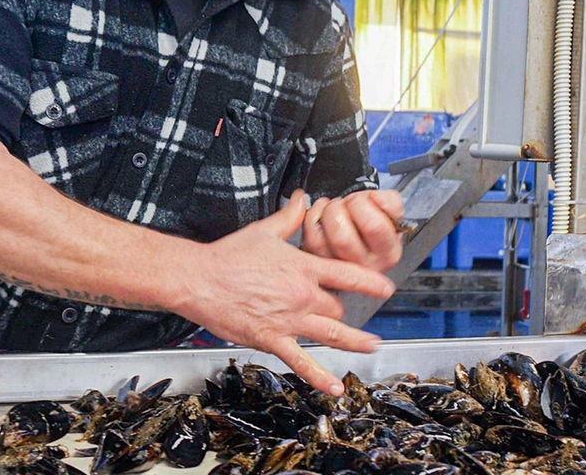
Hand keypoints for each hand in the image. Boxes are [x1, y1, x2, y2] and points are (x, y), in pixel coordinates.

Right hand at [173, 191, 395, 395]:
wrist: (199, 279)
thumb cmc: (228, 255)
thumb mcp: (264, 230)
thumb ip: (290, 216)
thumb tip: (303, 198)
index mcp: (303, 267)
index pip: (349, 275)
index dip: (371, 283)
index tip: (386, 288)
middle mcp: (302, 295)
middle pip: (338, 307)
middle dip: (342, 309)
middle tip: (343, 311)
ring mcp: (289, 320)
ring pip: (332, 333)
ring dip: (355, 341)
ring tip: (372, 346)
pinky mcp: (272, 339)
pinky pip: (301, 361)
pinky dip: (320, 376)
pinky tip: (334, 388)